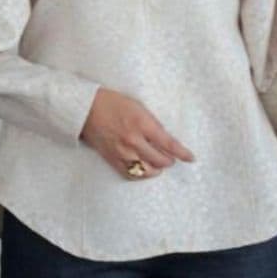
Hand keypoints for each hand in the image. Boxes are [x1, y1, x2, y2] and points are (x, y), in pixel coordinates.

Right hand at [80, 87, 195, 178]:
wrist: (85, 108)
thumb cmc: (112, 103)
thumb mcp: (138, 107)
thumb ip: (152, 123)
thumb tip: (163, 139)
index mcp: (142, 124)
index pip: (168, 144)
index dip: (182, 153)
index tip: (190, 158)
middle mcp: (133, 141)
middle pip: (160, 160)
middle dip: (169, 160)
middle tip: (171, 158)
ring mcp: (122, 152)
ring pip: (146, 170)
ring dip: (156, 169)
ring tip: (159, 164)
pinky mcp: (112, 159)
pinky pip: (130, 174)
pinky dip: (140, 174)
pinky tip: (144, 170)